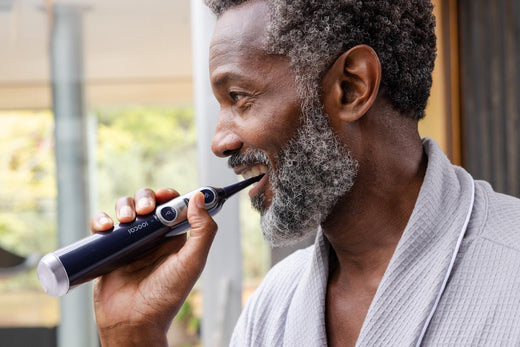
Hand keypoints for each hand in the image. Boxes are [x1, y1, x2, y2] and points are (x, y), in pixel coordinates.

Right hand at [89, 188, 217, 345]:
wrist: (133, 322)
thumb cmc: (166, 296)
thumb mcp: (192, 262)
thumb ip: (203, 231)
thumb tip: (199, 198)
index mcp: (174, 238)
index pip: (172, 206)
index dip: (169, 195)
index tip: (166, 195)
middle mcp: (152, 237)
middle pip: (147, 202)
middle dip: (145, 199)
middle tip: (145, 210)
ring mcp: (130, 242)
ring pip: (125, 209)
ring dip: (124, 206)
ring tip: (125, 220)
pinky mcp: (109, 249)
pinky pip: (101, 226)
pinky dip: (101, 220)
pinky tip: (106, 227)